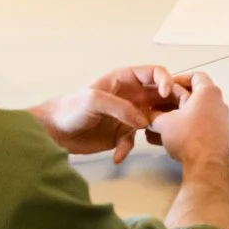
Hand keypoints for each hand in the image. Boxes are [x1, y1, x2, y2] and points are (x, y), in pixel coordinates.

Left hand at [33, 65, 183, 162]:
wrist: (54, 132)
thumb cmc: (70, 108)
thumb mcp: (94, 100)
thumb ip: (120, 107)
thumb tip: (143, 121)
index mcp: (125, 79)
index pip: (154, 73)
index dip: (166, 80)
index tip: (168, 95)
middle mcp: (131, 95)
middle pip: (160, 95)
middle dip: (170, 105)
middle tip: (175, 117)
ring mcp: (128, 115)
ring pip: (152, 119)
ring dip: (154, 129)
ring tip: (151, 138)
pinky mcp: (121, 134)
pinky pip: (134, 141)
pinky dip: (127, 148)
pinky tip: (117, 156)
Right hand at [150, 71, 228, 173]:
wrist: (207, 165)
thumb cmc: (188, 136)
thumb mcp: (165, 123)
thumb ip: (154, 116)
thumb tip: (147, 117)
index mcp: (208, 93)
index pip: (196, 77)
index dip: (178, 79)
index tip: (165, 87)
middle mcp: (217, 104)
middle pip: (192, 96)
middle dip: (170, 102)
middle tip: (155, 106)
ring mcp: (217, 121)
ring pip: (191, 114)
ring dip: (172, 117)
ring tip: (153, 125)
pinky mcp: (214, 136)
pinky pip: (195, 126)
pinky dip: (180, 128)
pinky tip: (160, 139)